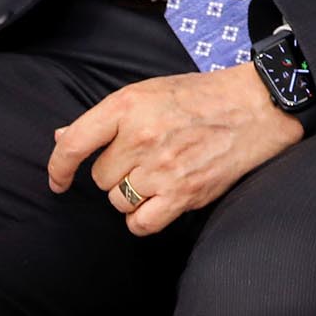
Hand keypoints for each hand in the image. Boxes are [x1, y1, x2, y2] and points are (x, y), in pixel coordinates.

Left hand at [48, 65, 302, 235]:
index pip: (73, 144)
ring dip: (132, 194)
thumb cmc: (202, 97)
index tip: (59, 179)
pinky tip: (158, 202)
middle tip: (146, 156)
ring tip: (159, 174)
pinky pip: (140, 224)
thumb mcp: (150, 92)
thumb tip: (61, 139)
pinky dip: (144, 218)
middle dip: (118, 172)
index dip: (58, 167)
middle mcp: (142, 136)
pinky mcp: (183, 193)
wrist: (257, 105)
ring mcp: (162, 167)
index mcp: (129, 105)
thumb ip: (107, 118)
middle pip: (100, 178)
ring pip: (118, 201)